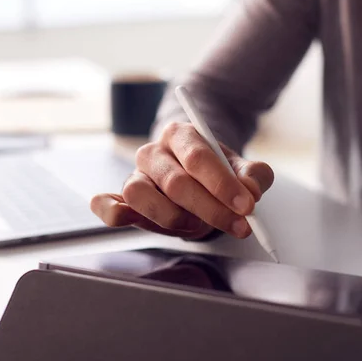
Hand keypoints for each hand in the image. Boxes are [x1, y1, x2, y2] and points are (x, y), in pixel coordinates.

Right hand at [90, 122, 273, 239]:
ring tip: (197, 226)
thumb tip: (251, 191)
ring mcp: (135, 175)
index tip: (247, 206)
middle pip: (175, 182)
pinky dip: (112, 212)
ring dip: (174, 218)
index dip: (223, 184)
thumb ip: (254, 176)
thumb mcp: (242, 169)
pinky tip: (129, 220)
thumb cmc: (216, 175)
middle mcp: (153, 152)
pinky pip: (106, 204)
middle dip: (211, 209)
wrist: (196, 180)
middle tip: (239, 226)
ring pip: (141, 195)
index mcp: (181, 134)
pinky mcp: (122, 199)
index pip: (197, 156)